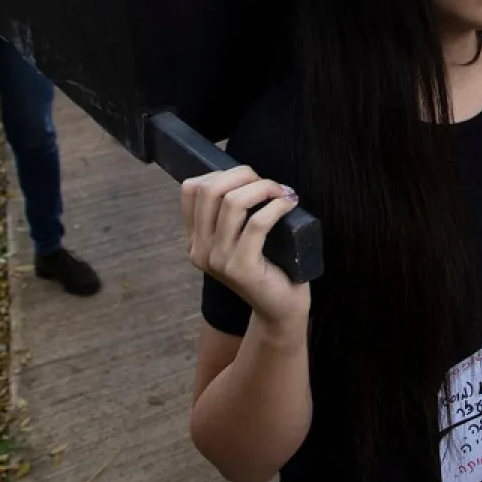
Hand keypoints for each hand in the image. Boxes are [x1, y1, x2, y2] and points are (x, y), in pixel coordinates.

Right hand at [182, 166, 309, 336]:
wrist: (279, 308)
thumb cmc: (266, 265)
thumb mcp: (238, 237)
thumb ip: (230, 212)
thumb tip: (246, 175)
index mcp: (194, 239)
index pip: (191, 189)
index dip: (222, 173)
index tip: (249, 180)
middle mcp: (199, 249)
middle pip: (210, 190)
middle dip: (243, 175)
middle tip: (269, 184)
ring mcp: (218, 260)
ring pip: (233, 202)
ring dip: (264, 188)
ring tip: (282, 193)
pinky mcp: (241, 268)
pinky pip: (258, 223)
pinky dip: (277, 206)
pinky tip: (289, 204)